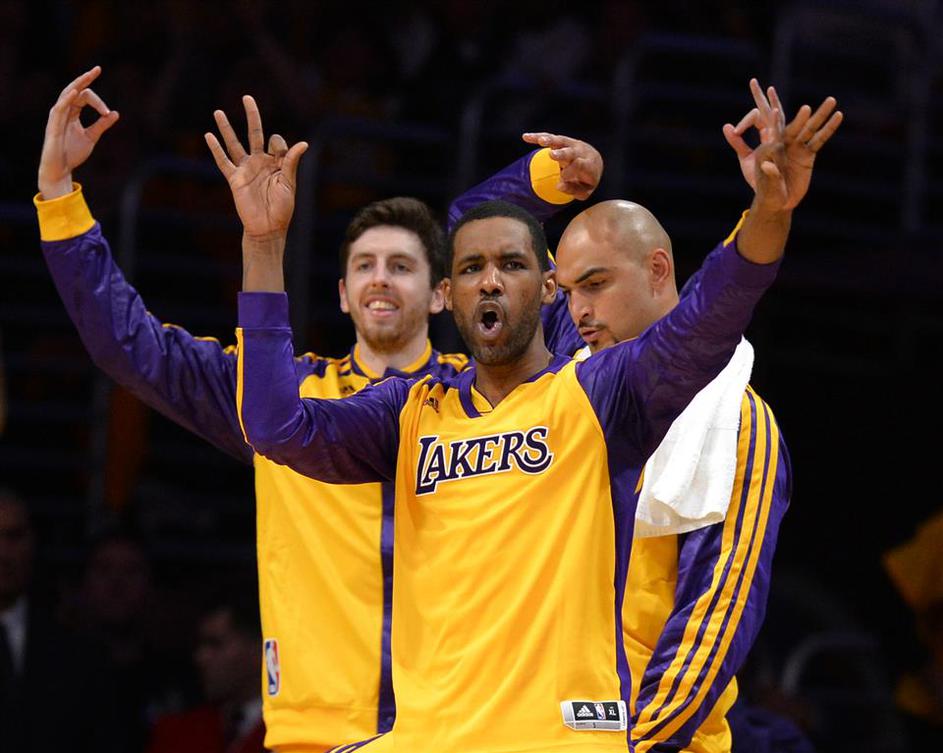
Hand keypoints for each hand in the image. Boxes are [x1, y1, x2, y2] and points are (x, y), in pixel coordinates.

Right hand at [38, 66, 119, 199]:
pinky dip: (67, 99)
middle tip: (98, 69)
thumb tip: (115, 113)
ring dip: (78, 85)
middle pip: (75, 90)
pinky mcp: (54, 125)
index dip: (99, 102)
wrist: (61, 169)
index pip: (84, 97)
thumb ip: (102, 125)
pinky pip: (59, 109)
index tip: (108, 113)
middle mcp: (63, 111)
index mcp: (72, 112)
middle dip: (86, 79)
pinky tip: (76, 92)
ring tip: (88, 75)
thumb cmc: (73, 153)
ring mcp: (57, 117)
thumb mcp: (92, 137)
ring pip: (67, 95)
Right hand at [204, 96, 307, 239]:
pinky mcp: (234, 179)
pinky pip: (223, 161)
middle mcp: (261, 162)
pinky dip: (215, 149)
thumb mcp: (289, 183)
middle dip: (252, 116)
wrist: (267, 228)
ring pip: (235, 144)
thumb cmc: (282, 209)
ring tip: (219, 111)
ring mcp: (246, 169)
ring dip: (227, 128)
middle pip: (254, 133)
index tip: (281, 155)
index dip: (280, 145)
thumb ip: (291, 162)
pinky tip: (208, 135)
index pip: (277, 142)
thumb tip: (303, 144)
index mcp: (277, 163)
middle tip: (247, 97)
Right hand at [521, 132, 602, 199]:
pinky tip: (526, 137)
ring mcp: (571, 145)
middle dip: (562, 153)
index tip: (562, 178)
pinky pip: (549, 137)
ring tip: (540, 140)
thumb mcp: (584, 190)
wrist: (594, 162)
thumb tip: (558, 185)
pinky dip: (538, 137)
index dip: (571, 171)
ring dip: (550, 140)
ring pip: (560, 140)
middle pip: (571, 151)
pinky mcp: (561, 141)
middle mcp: (581, 152)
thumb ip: (573, 190)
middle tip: (552, 155)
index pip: (581, 165)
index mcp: (589, 164)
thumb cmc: (586, 180)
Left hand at [723, 79, 842, 210]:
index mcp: (768, 149)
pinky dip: (829, 128)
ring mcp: (797, 148)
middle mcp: (783, 144)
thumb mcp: (766, 186)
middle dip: (801, 117)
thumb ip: (768, 175)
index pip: (771, 132)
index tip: (774, 109)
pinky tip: (839, 115)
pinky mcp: (808, 154)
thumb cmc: (767, 193)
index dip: (773, 122)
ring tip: (832, 100)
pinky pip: (820, 139)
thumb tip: (768, 165)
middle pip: (793, 125)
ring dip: (821, 115)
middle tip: (807, 108)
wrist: (778, 202)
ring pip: (810, 128)